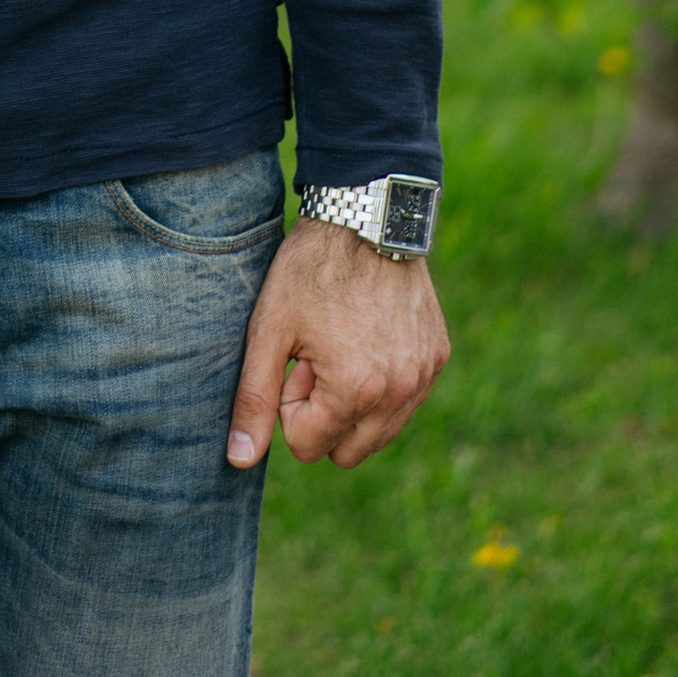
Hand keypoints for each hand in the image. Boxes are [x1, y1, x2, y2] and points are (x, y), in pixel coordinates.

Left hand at [227, 216, 449, 472]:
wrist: (364, 216)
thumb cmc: (310, 270)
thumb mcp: (269, 330)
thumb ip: (253, 400)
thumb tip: (239, 460)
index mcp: (355, 391)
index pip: (307, 447)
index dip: (290, 405)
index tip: (294, 360)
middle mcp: (399, 393)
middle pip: (346, 452)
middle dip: (322, 414)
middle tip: (315, 357)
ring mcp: (424, 377)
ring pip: (379, 433)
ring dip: (354, 404)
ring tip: (341, 345)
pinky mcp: (437, 358)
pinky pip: (406, 401)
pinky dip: (383, 385)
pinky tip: (367, 337)